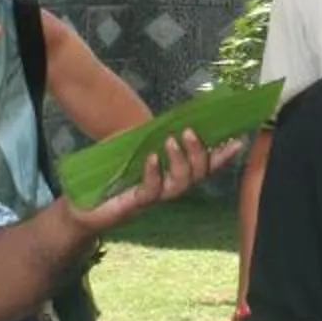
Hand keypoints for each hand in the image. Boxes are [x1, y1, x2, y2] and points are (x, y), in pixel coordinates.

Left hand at [64, 127, 241, 233]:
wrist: (84, 202)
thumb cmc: (110, 173)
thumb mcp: (134, 148)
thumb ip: (153, 137)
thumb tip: (170, 117)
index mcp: (172, 175)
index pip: (204, 166)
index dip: (222, 156)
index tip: (237, 140)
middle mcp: (168, 188)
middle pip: (197, 176)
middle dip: (199, 153)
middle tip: (188, 132)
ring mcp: (153, 197)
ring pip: (180, 185)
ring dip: (180, 161)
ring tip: (170, 140)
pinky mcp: (135, 203)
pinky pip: (151, 191)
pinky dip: (153, 173)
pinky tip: (151, 159)